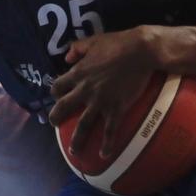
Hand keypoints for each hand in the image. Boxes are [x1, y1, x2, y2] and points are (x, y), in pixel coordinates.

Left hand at [48, 28, 156, 158]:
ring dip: (77, 140)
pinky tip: (104, 155)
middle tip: (55, 125)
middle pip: (63, 108)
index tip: (59, 97)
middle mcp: (85, 90)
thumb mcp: (93, 41)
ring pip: (83, 125)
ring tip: (74, 152)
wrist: (140, 51)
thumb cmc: (118, 43)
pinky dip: (107, 144)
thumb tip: (67, 57)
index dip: (56, 93)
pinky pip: (109, 130)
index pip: (58, 87)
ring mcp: (100, 101)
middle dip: (56, 118)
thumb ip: (77, 48)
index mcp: (78, 73)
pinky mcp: (116, 108)